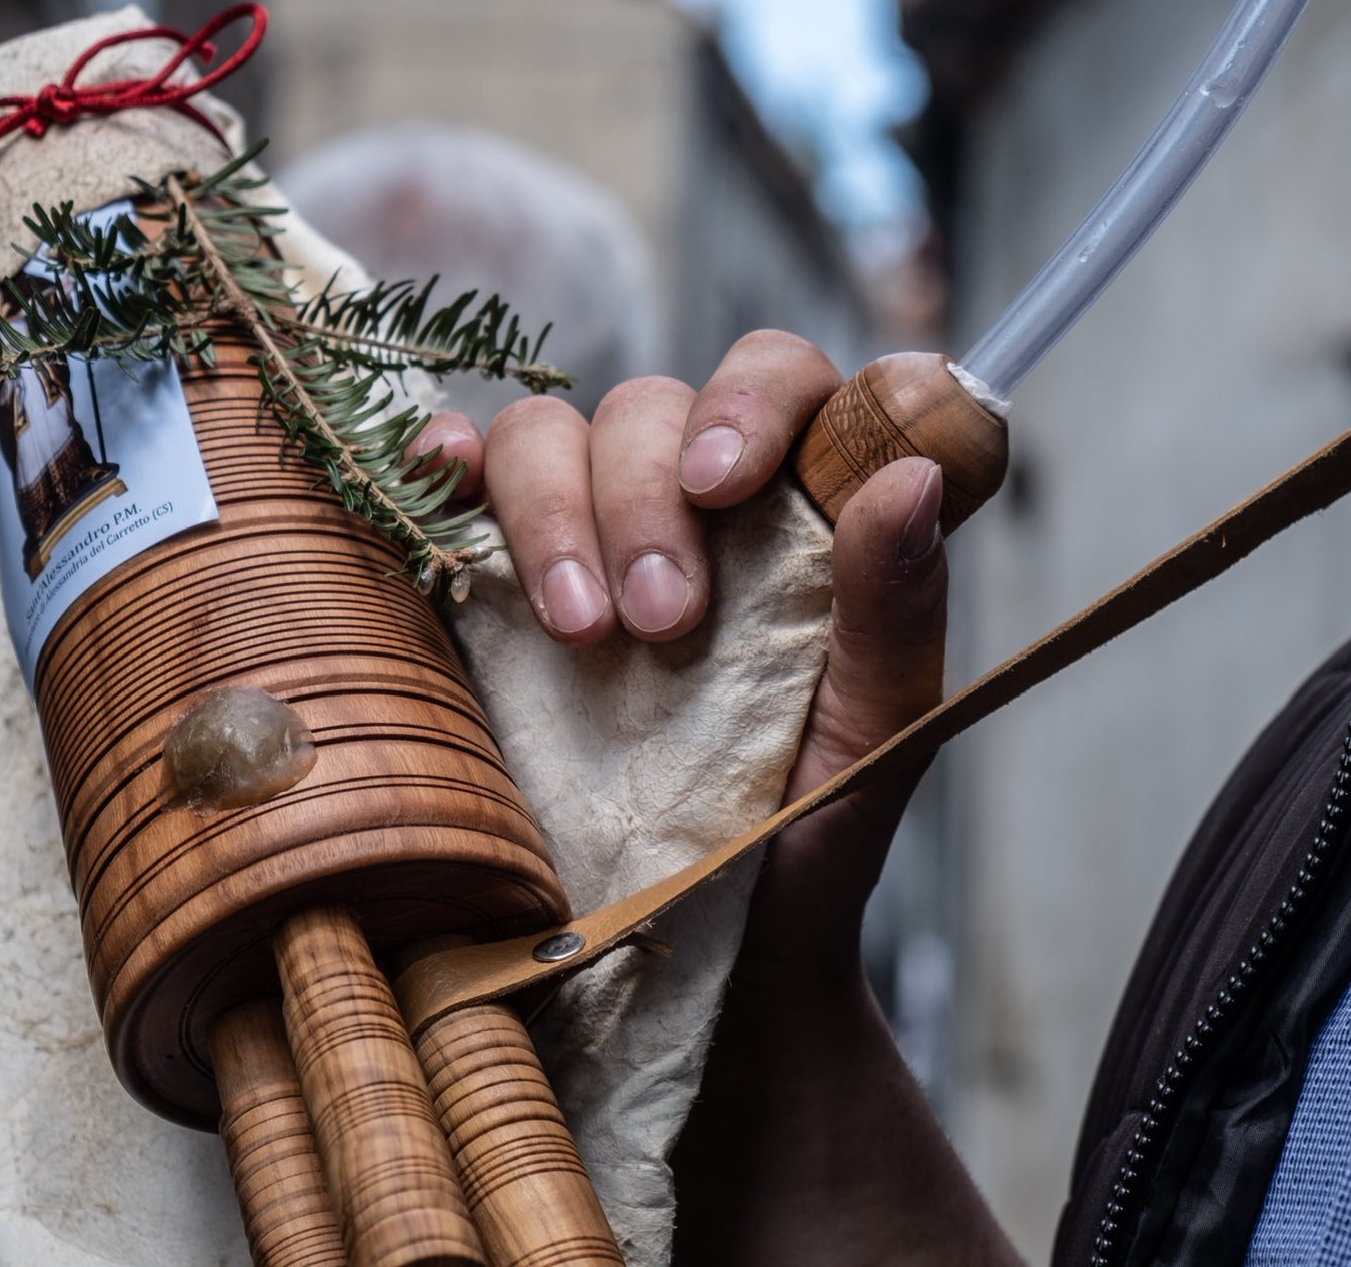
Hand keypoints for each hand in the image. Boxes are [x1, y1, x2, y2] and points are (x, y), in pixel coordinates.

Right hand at [414, 329, 949, 988]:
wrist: (697, 965)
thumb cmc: (799, 848)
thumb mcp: (873, 742)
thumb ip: (896, 608)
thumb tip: (909, 470)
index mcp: (799, 522)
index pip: (790, 385)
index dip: (758, 401)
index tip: (730, 483)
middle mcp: (689, 511)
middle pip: (653, 404)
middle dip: (645, 498)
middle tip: (658, 624)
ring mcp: (582, 542)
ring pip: (548, 433)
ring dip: (555, 513)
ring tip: (577, 633)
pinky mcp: (487, 588)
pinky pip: (457, 483)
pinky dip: (441, 464)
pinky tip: (442, 489)